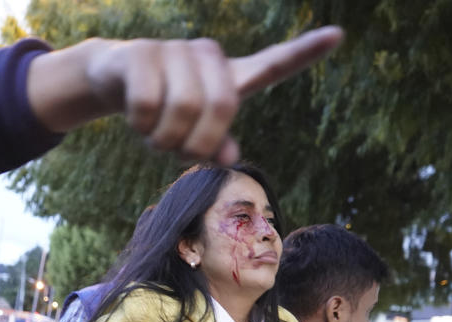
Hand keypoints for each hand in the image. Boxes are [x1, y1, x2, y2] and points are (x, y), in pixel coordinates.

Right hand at [27, 26, 343, 162]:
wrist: (113, 81)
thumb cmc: (165, 113)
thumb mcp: (193, 135)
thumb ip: (215, 146)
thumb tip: (230, 157)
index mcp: (231, 78)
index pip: (275, 64)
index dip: (304, 52)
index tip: (339, 36)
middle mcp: (210, 57)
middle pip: (222, 107)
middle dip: (196, 144)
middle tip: (177, 153)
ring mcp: (176, 50)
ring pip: (182, 110)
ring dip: (163, 140)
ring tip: (154, 137)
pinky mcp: (142, 52)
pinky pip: (147, 105)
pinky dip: (140, 127)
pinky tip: (135, 121)